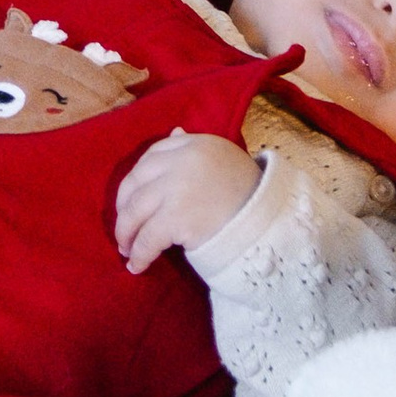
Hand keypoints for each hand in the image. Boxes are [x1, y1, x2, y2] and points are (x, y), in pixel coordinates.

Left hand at [114, 130, 260, 273]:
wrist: (271, 223)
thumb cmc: (249, 195)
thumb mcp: (222, 158)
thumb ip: (194, 148)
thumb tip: (174, 131)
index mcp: (195, 143)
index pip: (152, 155)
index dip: (137, 180)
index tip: (132, 200)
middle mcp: (182, 160)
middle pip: (136, 181)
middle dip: (124, 208)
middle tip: (124, 230)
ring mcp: (177, 188)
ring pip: (135, 210)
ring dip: (126, 233)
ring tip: (127, 250)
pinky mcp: (177, 218)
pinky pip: (147, 238)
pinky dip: (138, 253)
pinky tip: (137, 265)